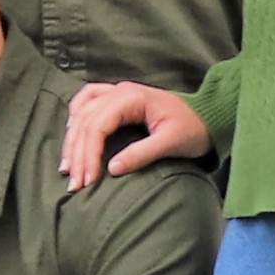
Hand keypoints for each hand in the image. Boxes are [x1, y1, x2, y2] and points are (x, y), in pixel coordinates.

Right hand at [61, 81, 209, 189]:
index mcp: (131, 98)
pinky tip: (71, 134)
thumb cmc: (193, 129)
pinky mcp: (118, 99)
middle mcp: (120, 91)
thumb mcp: (171, 143)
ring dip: (71, 140)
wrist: (208, 116)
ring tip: (66, 166)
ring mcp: (117, 92)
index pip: (98, 125)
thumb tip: (111, 169)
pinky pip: (86, 101)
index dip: (88, 154)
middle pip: (85, 121)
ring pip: (81, 112)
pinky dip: (76, 117)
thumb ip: (142, 154)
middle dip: (76, 153)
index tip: (87, 181)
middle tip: (74, 183)